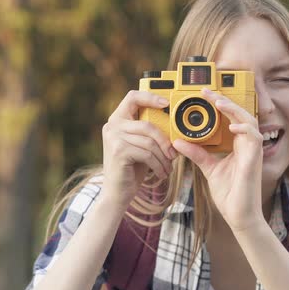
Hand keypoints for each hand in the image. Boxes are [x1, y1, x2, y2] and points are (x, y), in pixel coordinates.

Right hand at [101, 90, 176, 207]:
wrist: (117, 193)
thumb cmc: (133, 168)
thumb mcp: (142, 146)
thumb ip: (150, 132)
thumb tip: (176, 126)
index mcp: (118, 119)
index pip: (133, 97)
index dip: (150, 97)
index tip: (166, 103)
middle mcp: (112, 125)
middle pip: (148, 124)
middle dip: (165, 141)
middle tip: (174, 154)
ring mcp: (113, 138)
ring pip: (150, 141)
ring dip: (163, 157)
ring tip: (168, 167)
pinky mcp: (118, 151)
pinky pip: (147, 154)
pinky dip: (158, 165)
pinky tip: (161, 174)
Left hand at [172, 88, 264, 231]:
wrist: (238, 215)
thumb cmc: (229, 193)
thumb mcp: (208, 168)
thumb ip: (196, 153)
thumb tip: (177, 141)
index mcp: (238, 144)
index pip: (231, 117)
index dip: (220, 104)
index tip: (202, 95)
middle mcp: (247, 144)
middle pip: (241, 114)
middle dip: (225, 100)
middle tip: (205, 91)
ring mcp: (253, 151)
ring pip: (250, 120)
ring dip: (234, 110)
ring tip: (218, 102)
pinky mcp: (255, 159)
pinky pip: (255, 137)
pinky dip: (245, 129)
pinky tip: (232, 126)